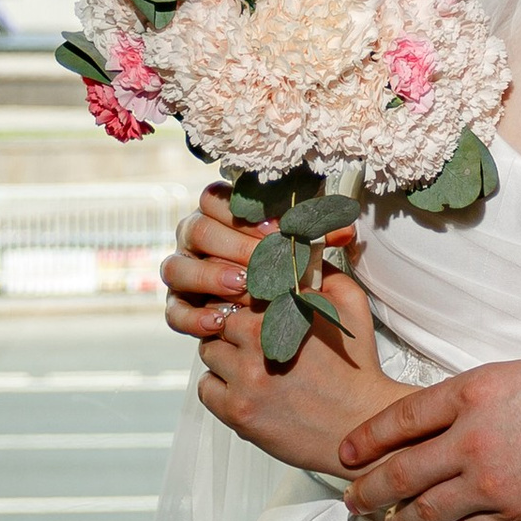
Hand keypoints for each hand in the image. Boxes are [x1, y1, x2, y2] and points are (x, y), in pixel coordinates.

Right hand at [161, 183, 359, 341]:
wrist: (267, 320)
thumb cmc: (282, 271)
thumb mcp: (299, 251)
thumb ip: (316, 237)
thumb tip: (345, 230)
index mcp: (219, 216)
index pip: (215, 199)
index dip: (243, 213)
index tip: (277, 230)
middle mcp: (194, 239)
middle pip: (199, 230)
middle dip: (233, 246)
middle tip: (263, 262)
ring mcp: (182, 272)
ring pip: (177, 268)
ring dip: (209, 277)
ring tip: (241, 288)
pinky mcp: (178, 307)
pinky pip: (174, 311)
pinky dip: (194, 317)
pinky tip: (219, 322)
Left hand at [198, 266, 405, 473]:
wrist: (360, 424)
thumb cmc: (355, 364)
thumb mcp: (350, 304)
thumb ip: (320, 269)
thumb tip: (295, 249)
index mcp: (285, 306)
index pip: (240, 283)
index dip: (243, 293)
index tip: (253, 305)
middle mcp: (261, 338)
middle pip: (217, 315)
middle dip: (231, 323)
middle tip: (251, 338)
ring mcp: (246, 376)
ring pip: (208, 350)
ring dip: (224, 355)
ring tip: (251, 364)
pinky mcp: (237, 410)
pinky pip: (205, 387)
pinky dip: (219, 387)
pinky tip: (245, 388)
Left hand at [338, 357, 520, 520]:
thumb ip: (484, 397)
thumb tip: (456, 415)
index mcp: (474, 390)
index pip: (402, 415)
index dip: (368, 436)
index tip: (347, 451)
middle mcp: (471, 438)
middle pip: (402, 469)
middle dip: (368, 487)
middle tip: (350, 497)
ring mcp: (489, 483)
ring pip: (426, 508)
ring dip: (400, 518)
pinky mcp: (512, 518)